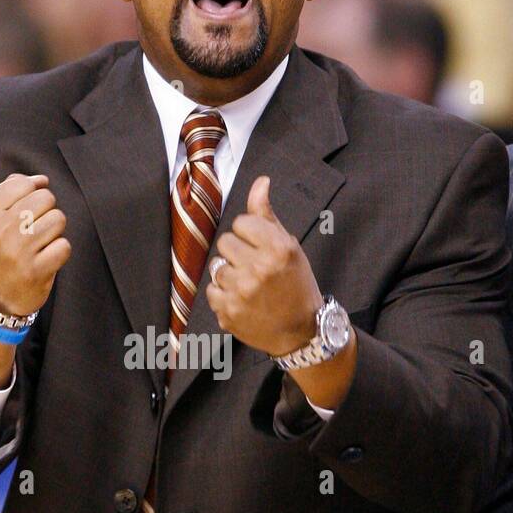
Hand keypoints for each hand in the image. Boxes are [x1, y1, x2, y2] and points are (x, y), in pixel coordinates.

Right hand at [0, 173, 70, 316]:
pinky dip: (59, 251)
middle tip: (35, 230)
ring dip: (54, 231)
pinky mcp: (35, 271)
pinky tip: (46, 259)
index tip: (27, 211)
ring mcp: (17, 252)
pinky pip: (64, 245)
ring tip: (40, 243)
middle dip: (46, 211)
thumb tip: (41, 180)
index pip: (24, 184)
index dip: (33, 194)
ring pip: (58, 219)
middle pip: (45, 198)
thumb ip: (10, 192)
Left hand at [205, 175, 322, 355]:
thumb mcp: (289, 246)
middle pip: (225, 242)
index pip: (241, 223)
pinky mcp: (228, 312)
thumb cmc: (296, 284)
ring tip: (250, 286)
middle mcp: (259, 269)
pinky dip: (224, 295)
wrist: (301, 331)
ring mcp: (241, 293)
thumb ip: (267, 215)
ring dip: (230, 274)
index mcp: (277, 248)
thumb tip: (260, 182)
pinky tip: (243, 300)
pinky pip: (211, 290)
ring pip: (216, 267)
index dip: (250, 234)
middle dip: (238, 253)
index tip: (262, 248)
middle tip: (256, 268)